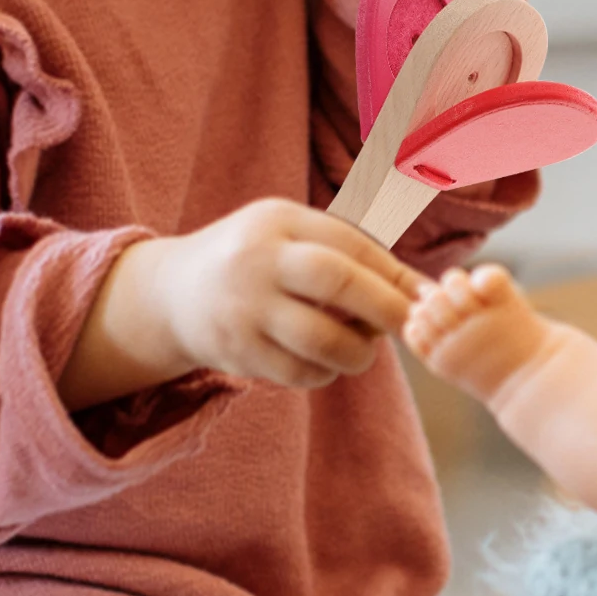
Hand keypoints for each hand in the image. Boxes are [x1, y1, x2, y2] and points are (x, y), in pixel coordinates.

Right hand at [157, 199, 430, 387]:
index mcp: (279, 221)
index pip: (351, 243)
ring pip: (321, 338)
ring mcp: (245, 307)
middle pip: (337, 280)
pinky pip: (298, 373)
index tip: (425, 296)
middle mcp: (259, 260)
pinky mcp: (236, 351)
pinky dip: (325, 374)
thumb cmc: (256, 261)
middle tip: (412, 326)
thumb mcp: (289, 234)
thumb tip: (424, 289)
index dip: (395, 272)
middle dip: (386, 307)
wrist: (171, 294)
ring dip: (358, 351)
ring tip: (363, 348)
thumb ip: (349, 252)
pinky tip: (326, 364)